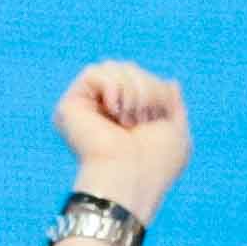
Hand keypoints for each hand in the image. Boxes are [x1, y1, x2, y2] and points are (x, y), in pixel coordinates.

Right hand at [52, 59, 193, 217]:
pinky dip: (114, 87)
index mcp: (125, 116)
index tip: (158, 118)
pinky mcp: (70, 105)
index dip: (157, 89)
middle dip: (147, 89)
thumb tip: (171, 81)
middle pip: (130, 69)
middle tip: (142, 120)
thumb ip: (173, 104)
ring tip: (128, 120)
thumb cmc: (155, 165)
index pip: (143, 78)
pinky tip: (114, 112)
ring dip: (132, 90)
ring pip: (113, 67)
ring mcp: (85, 108)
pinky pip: (95, 72)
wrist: (130, 178)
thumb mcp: (176, 129)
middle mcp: (102, 111)